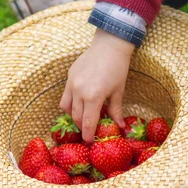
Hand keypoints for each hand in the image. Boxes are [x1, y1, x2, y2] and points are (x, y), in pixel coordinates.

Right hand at [60, 28, 133, 142]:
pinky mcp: (69, 77)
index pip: (88, 122)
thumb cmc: (118, 68)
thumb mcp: (118, 91)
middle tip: (89, 131)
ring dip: (74, 116)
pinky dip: (71, 104)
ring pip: (67, 108)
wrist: (110, 45)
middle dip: (82, 127)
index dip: (88, 135)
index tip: (89, 143)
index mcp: (94, 97)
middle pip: (77, 117)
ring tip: (84, 118)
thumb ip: (116, 111)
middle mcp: (79, 91)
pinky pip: (65, 96)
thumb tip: (121, 128)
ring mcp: (72, 83)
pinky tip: (80, 104)